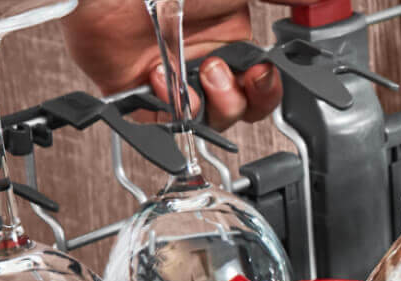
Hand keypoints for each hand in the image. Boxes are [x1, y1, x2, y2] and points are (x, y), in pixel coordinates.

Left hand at [61, 0, 311, 127]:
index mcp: (230, 37)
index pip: (261, 83)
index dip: (265, 90)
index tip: (261, 76)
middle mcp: (201, 59)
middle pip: (237, 110)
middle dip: (237, 101)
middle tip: (220, 73)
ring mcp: (171, 77)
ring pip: (204, 121)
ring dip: (206, 104)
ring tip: (193, 75)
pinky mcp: (135, 91)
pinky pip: (160, 123)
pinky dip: (166, 109)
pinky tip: (161, 77)